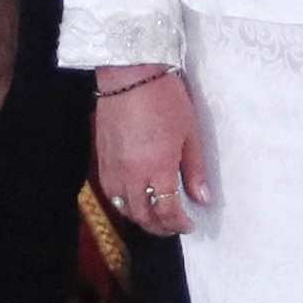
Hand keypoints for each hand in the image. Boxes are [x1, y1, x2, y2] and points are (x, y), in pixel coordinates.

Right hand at [93, 67, 204, 236]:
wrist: (130, 74)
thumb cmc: (165, 99)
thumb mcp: (190, 133)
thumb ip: (195, 170)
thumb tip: (202, 198)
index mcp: (157, 168)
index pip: (167, 211)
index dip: (179, 223)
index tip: (189, 223)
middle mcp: (131, 174)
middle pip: (143, 216)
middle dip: (160, 227)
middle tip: (173, 226)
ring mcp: (113, 168)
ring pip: (123, 208)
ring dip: (140, 218)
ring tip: (155, 216)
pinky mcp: (101, 158)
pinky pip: (110, 192)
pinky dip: (123, 202)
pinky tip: (134, 198)